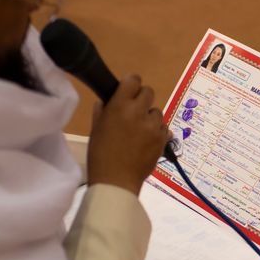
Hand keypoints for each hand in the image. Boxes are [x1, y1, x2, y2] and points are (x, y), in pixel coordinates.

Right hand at [85, 74, 169, 193]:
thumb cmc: (100, 154)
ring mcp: (153, 126)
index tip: (128, 91)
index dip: (131, 84)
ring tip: (140, 131)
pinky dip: (156, 132)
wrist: (116, 180)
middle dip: (141, 98)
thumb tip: (107, 101)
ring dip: (149, 117)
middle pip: (148, 92)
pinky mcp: (163, 139)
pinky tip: (147, 141)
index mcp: (120, 106)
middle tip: (134, 111)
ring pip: (157, 112)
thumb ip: (102, 110)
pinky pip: (163, 128)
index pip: (133, 80)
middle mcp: (139, 112)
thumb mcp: (96, 128)